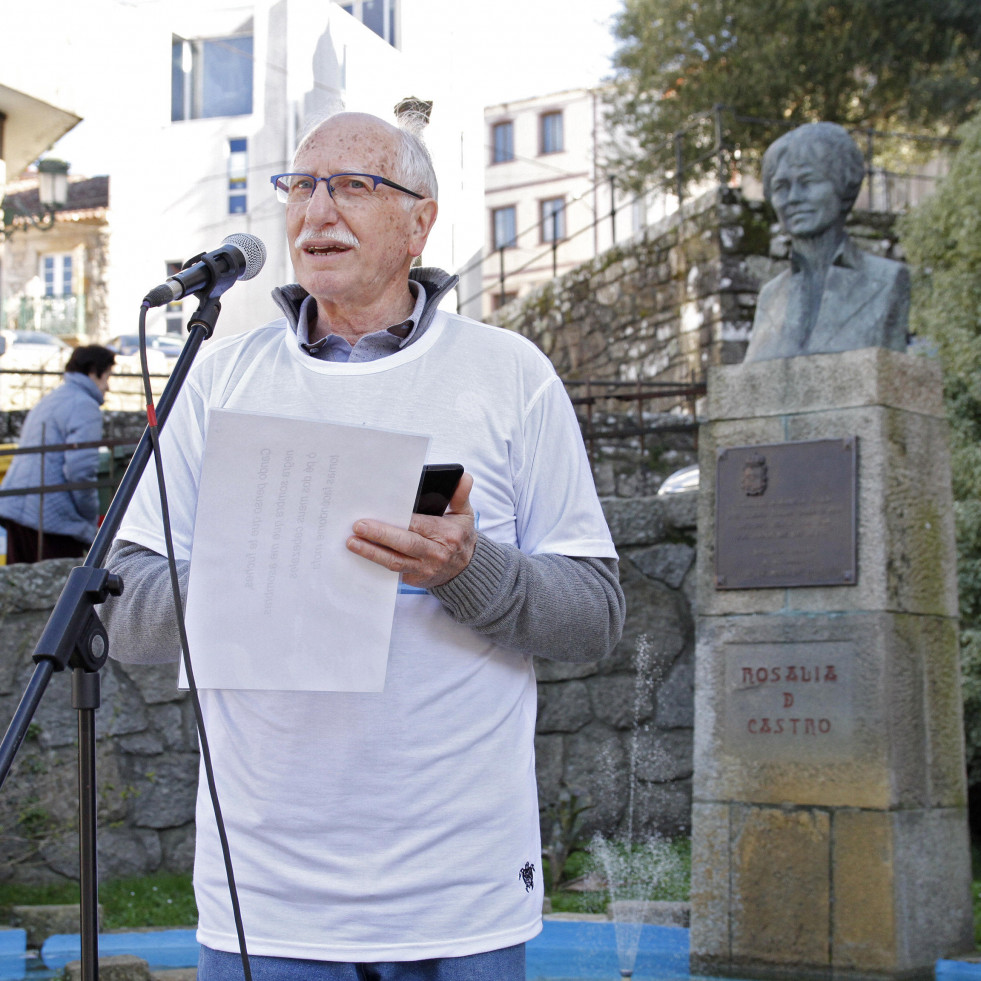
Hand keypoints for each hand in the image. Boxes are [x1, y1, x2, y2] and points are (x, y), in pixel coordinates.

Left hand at [346, 473, 476, 588]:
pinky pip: (392, 571)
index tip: (382, 511)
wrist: (465, 571)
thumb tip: (464, 477)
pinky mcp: (413, 579)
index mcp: (446, 534)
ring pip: (394, 561)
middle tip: (358, 526)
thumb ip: (460, 495)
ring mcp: (423, 569)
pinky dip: (375, 563)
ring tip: (352, 542)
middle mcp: (435, 553)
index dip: (400, 520)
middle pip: (404, 544)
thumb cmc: (460, 538)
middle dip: (380, 535)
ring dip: (371, 552)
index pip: (419, 525)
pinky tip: (360, 554)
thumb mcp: (464, 515)